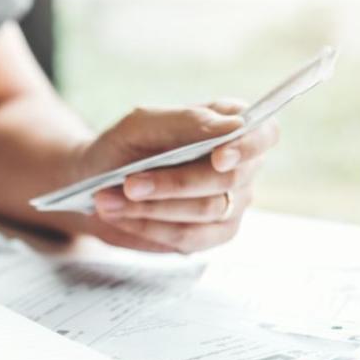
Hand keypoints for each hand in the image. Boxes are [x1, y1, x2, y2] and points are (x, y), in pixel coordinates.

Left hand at [76, 101, 278, 252]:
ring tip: (108, 200)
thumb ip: (185, 121)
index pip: (263, 134)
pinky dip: (150, 227)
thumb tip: (232, 126)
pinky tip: (120, 216)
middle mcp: (241, 166)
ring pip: (206, 210)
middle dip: (175, 183)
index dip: (246, 147)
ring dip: (153, 207)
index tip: (218, 158)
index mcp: (230, 126)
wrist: (95, 182)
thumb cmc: (124, 146)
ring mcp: (231, 204)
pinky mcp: (211, 235)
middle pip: (229, 180)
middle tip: (129, 183)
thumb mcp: (142, 124)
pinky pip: (190, 237)